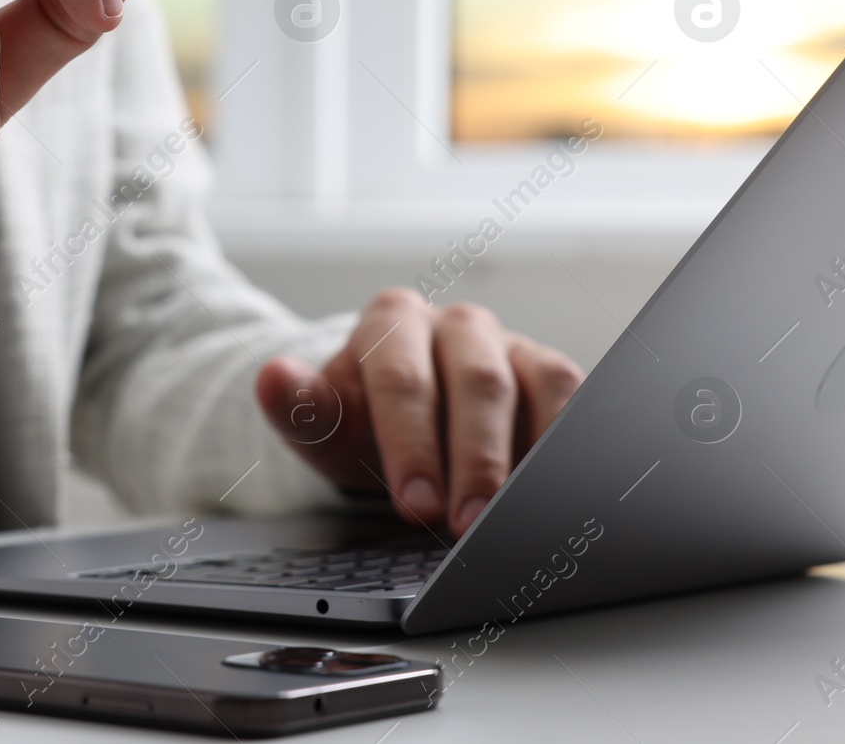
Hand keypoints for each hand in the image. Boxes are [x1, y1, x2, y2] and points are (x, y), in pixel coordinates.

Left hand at [254, 289, 583, 537]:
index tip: (415, 504)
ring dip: (533, 454)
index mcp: (391, 320)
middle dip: (474, 459)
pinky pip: (573, 399)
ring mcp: (508, 344)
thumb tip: (271, 376)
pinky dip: (570, 444)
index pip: (403, 380)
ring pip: (537, 385)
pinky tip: (560, 491)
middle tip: (468, 524)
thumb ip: (297, 406)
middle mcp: (455, 324)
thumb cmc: (360, 421)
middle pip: (476, 383)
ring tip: (522, 516)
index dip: (411, 445)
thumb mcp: (321, 423)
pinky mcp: (548, 372)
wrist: (395, 418)